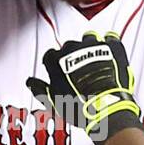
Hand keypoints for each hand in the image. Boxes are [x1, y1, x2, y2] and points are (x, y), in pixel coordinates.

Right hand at [26, 32, 141, 141]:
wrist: (105, 107)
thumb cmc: (79, 105)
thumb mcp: (53, 101)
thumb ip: (39, 88)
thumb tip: (31, 83)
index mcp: (56, 59)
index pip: (50, 55)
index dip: (55, 64)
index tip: (59, 71)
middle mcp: (73, 48)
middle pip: (69, 46)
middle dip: (73, 56)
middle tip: (78, 71)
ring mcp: (93, 46)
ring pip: (89, 39)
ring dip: (90, 47)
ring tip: (94, 61)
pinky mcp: (112, 46)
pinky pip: (109, 38)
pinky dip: (109, 44)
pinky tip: (109, 53)